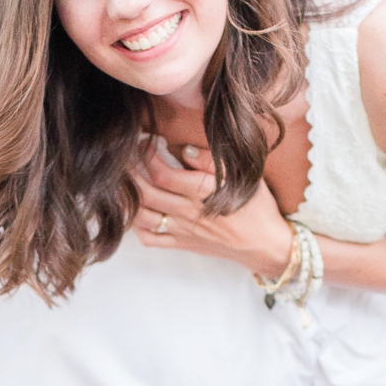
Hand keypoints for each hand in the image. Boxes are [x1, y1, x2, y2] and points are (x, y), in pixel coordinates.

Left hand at [133, 144, 294, 280]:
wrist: (265, 244)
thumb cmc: (256, 206)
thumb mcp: (242, 176)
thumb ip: (211, 160)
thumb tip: (182, 148)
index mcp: (202, 192)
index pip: (162, 173)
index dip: (146, 156)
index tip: (142, 142)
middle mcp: (188, 212)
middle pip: (146, 193)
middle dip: (129, 173)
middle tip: (121, 158)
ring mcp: (182, 230)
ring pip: (143, 216)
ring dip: (127, 199)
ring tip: (120, 182)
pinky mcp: (182, 244)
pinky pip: (152, 239)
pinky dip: (136, 227)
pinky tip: (133, 212)